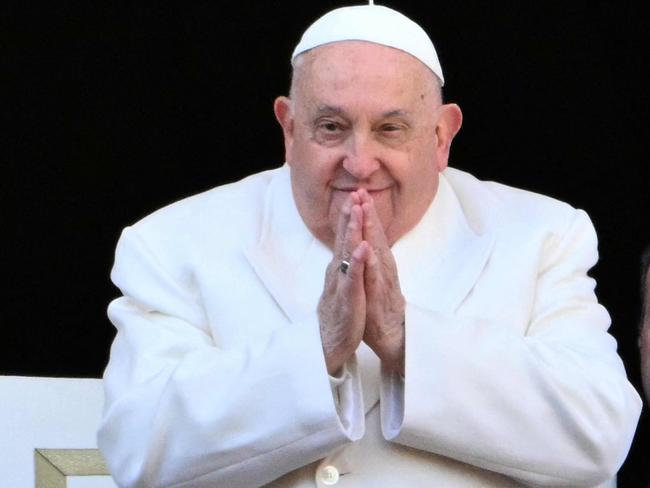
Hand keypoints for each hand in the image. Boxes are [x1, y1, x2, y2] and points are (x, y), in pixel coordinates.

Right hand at [318, 192, 370, 374]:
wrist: (328, 343)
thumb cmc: (337, 314)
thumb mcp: (341, 286)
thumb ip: (343, 268)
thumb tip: (345, 251)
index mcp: (338, 269)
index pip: (343, 239)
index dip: (348, 218)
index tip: (354, 196)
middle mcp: (337, 272)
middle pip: (343, 240)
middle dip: (349, 216)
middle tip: (354, 193)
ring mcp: (341, 284)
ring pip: (347, 254)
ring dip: (352, 232)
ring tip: (357, 212)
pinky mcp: (348, 298)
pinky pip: (353, 278)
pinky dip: (358, 262)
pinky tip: (364, 248)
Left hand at [358, 189, 405, 374]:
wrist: (392, 336)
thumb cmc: (379, 307)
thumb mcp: (372, 280)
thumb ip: (369, 262)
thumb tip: (365, 243)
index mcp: (378, 264)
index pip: (372, 235)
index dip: (365, 214)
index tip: (358, 193)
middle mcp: (383, 268)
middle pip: (376, 237)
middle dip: (369, 214)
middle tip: (362, 192)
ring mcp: (383, 281)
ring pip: (378, 251)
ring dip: (372, 231)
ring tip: (365, 211)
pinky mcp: (382, 296)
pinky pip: (377, 278)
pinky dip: (373, 264)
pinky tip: (369, 251)